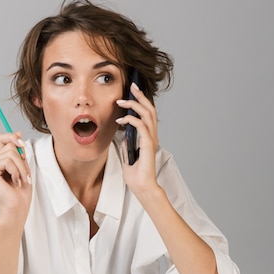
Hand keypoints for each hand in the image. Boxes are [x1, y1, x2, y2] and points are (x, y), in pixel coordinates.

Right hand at [0, 132, 31, 220]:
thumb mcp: (23, 167)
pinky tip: (14, 182)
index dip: (12, 137)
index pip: (2, 138)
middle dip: (22, 160)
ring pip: (10, 153)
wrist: (17, 208)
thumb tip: (18, 132)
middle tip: (24, 175)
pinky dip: (16, 171)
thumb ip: (19, 151)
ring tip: (20, 180)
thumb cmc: (21, 192)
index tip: (22, 143)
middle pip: (10, 145)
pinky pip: (7, 161)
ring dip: (21, 167)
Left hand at [116, 83, 159, 197]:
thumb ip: (128, 144)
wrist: (142, 187)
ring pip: (147, 115)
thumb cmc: (136, 175)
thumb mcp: (128, 155)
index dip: (141, 102)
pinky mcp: (148, 145)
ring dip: (134, 105)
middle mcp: (152, 136)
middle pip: (149, 110)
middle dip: (140, 96)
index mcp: (148, 138)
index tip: (132, 92)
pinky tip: (121, 120)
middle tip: (132, 86)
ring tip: (122, 100)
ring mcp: (151, 140)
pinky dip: (131, 120)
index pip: (147, 114)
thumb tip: (124, 134)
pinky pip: (141, 126)